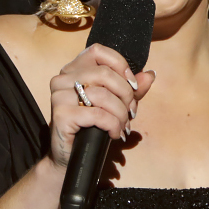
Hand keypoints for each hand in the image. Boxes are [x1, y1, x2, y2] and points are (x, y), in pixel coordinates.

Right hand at [47, 43, 154, 169]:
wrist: (71, 157)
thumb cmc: (92, 127)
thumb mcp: (115, 104)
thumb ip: (131, 89)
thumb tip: (150, 75)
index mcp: (73, 69)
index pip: (99, 51)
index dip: (120, 66)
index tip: (133, 86)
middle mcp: (63, 78)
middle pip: (104, 74)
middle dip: (125, 94)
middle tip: (130, 113)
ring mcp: (59, 96)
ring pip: (102, 95)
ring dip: (120, 114)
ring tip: (122, 126)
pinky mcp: (61, 114)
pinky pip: (97, 114)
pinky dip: (112, 125)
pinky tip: (113, 134)